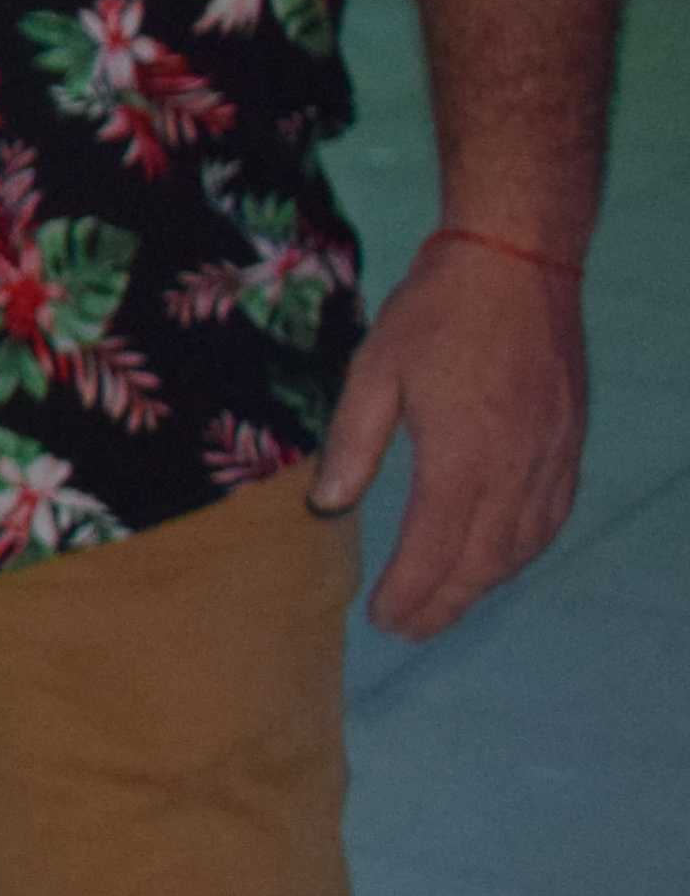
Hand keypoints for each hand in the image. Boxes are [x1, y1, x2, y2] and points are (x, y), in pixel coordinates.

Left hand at [317, 231, 589, 638]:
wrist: (517, 265)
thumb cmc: (437, 313)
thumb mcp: (373, 371)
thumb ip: (352, 444)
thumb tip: (326, 507)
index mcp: (463, 455)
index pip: (435, 548)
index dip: (410, 592)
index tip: (382, 618)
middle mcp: (516, 467)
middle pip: (482, 561)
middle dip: (444, 604)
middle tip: (408, 631)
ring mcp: (551, 458)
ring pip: (522, 546)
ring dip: (483, 584)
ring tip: (443, 606)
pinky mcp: (569, 444)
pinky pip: (550, 517)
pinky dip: (522, 551)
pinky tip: (497, 560)